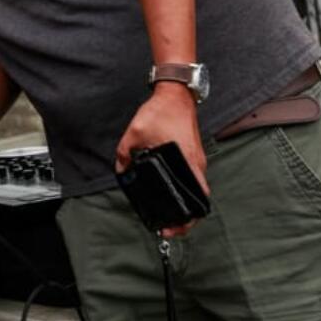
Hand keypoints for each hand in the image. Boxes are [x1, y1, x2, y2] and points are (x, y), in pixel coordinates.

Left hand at [114, 81, 210, 237]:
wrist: (175, 94)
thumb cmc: (161, 112)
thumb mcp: (135, 133)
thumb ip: (124, 154)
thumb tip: (121, 170)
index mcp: (187, 162)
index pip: (197, 198)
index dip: (188, 217)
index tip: (174, 227)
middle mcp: (197, 164)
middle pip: (199, 198)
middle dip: (186, 217)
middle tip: (170, 226)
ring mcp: (197, 159)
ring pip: (197, 188)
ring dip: (187, 202)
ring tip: (171, 213)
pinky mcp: (193, 153)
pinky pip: (193, 177)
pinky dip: (186, 188)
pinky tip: (172, 190)